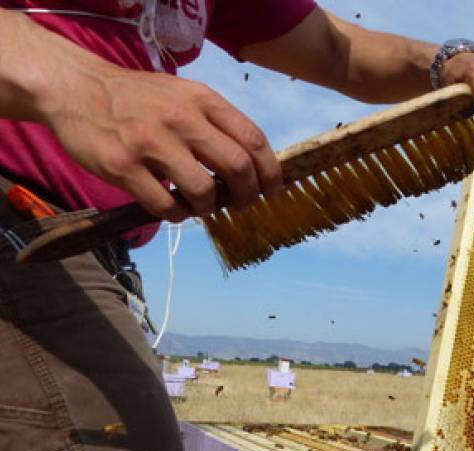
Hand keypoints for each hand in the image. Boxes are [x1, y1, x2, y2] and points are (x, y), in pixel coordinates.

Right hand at [40, 61, 281, 221]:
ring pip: (203, 191)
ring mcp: (151, 143)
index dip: (270, 172)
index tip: (271, 190)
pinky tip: (173, 208)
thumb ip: (216, 123)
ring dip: (208, 207)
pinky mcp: (123, 166)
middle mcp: (181, 119)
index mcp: (202, 100)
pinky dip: (176, 214)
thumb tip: (252, 164)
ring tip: (201, 205)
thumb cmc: (138, 98)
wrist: (77, 88)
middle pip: (237, 167)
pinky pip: (164, 205)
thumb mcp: (184, 95)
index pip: (253, 139)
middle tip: (241, 204)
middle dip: (247, 194)